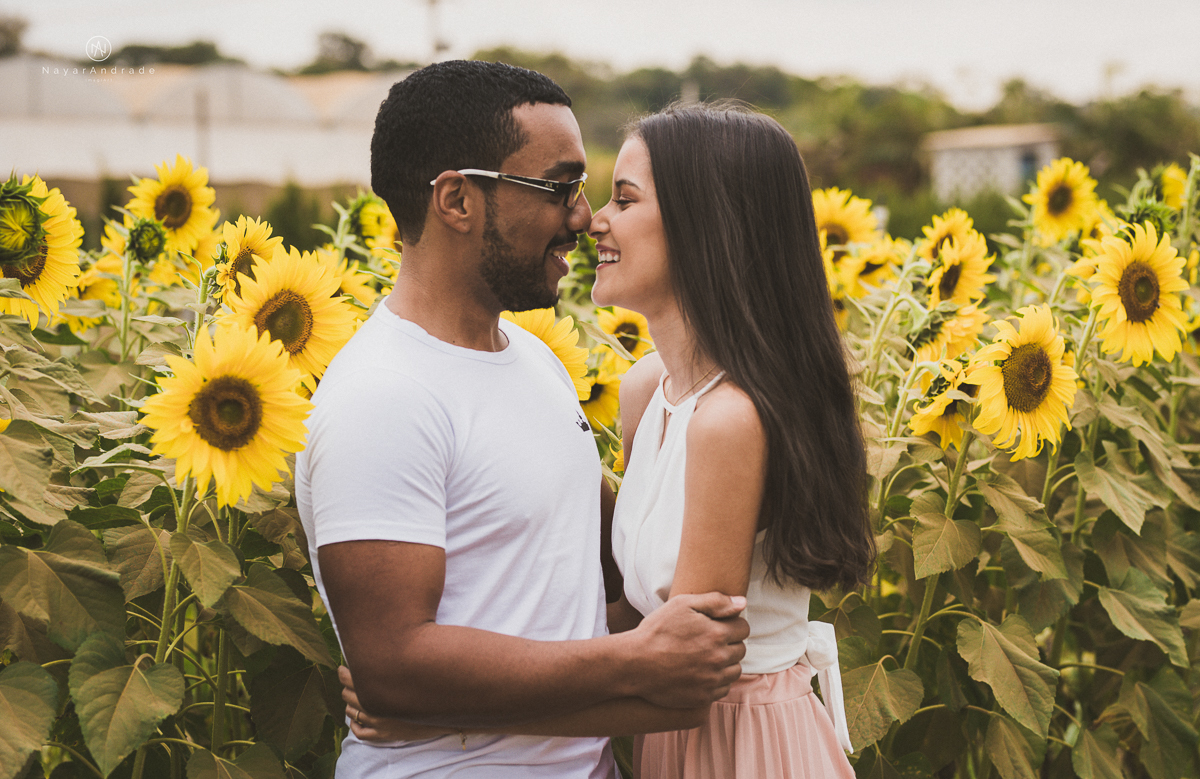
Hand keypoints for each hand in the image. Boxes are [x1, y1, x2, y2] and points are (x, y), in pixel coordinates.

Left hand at [339, 665, 453, 742]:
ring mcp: (378, 723)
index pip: (350, 678)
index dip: (344, 672)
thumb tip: (377, 648)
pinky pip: (360, 733)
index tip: (344, 668)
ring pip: (351, 713)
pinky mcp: (383, 736)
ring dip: (350, 705)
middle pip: (348, 694)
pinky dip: (355, 726)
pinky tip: (357, 720)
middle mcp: (374, 706)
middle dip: (347, 686)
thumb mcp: (410, 668)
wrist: (446, 712)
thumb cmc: (430, 685)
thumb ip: (391, 661)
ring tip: (354, 699)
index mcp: (379, 686)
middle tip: (349, 681)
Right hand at [629, 592, 748, 707]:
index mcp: (717, 634)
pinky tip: (701, 673)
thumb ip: (715, 602)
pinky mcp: (703, 697)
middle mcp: (719, 658)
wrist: (634, 664)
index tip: (718, 625)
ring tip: (705, 657)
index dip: (732, 624)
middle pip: (741, 650)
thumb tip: (742, 603)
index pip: (743, 628)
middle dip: (729, 643)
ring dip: (726, 663)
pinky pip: (723, 689)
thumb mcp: (682, 605)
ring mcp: (712, 680)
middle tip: (708, 641)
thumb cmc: (657, 631)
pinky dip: (717, 681)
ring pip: (735, 671)